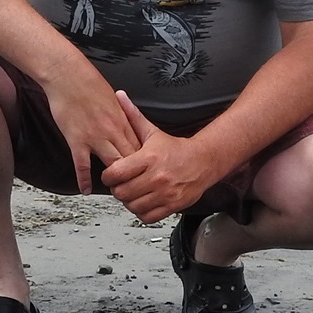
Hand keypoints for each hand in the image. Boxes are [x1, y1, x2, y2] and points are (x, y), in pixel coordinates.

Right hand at [42, 72, 141, 194]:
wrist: (68, 75)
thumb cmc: (88, 84)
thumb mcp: (112, 100)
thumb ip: (121, 116)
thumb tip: (127, 125)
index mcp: (122, 121)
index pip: (139, 147)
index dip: (144, 163)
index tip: (147, 173)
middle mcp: (112, 131)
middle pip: (130, 159)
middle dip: (135, 175)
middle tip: (136, 188)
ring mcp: (95, 137)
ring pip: (112, 163)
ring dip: (115, 179)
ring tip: (116, 190)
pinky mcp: (77, 140)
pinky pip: (82, 165)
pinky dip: (84, 179)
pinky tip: (86, 189)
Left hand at [101, 92, 222, 222]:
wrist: (203, 161)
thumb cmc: (175, 149)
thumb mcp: (152, 132)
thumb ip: (133, 116)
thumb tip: (119, 96)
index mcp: (149, 158)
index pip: (115, 173)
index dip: (108, 175)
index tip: (112, 174)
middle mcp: (157, 177)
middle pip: (121, 192)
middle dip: (118, 189)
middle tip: (121, 184)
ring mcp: (165, 193)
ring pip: (133, 206)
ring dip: (129, 202)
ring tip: (133, 193)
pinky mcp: (172, 205)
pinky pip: (147, 217)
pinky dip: (142, 212)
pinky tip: (143, 202)